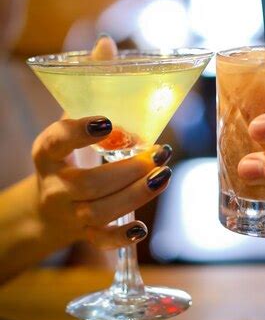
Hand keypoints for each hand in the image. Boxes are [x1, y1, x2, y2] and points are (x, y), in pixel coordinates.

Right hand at [31, 116, 171, 250]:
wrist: (49, 209)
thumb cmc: (69, 159)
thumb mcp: (69, 133)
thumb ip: (91, 109)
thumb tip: (120, 80)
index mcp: (47, 154)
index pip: (57, 142)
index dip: (79, 132)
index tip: (108, 123)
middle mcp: (55, 187)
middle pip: (89, 183)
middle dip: (129, 169)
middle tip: (159, 154)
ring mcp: (69, 213)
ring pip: (99, 211)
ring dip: (136, 194)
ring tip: (163, 175)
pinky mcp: (84, 233)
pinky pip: (101, 240)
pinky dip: (121, 237)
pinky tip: (141, 228)